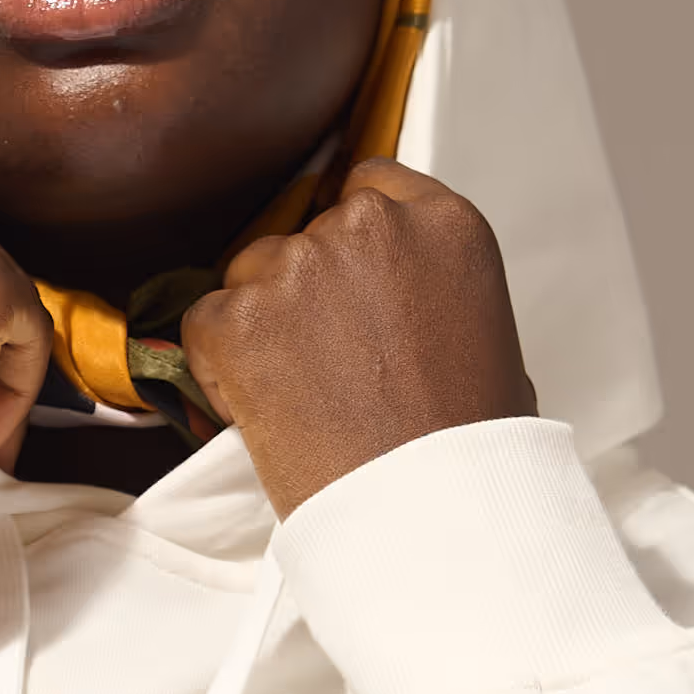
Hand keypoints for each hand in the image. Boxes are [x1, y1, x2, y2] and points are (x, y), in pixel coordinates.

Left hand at [177, 162, 535, 510]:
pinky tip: (267, 409)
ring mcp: (297, 266)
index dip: (348, 241)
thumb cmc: (470, 444)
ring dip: (262, 326)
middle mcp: (369, 226)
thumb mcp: (490, 335)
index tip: (347, 281)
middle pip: (303, 234)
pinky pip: (203, 324)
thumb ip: (437, 289)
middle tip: (329, 361)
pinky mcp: (238, 317)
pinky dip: (218, 366)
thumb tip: (409, 304)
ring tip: (305, 394)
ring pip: (249, 275)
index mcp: (441, 222)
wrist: (432, 508)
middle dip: (305, 290)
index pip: (368, 185)